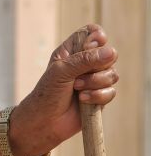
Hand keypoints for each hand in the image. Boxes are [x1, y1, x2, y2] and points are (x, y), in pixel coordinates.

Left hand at [11, 24, 118, 155]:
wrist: (43, 122)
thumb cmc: (46, 94)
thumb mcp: (61, 71)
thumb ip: (85, 59)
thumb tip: (112, 52)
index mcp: (71, 51)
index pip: (93, 33)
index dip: (97, 37)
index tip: (92, 46)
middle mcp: (84, 64)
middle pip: (108, 54)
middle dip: (96, 67)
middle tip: (76, 78)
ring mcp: (93, 80)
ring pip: (112, 74)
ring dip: (96, 83)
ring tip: (78, 90)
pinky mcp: (99, 97)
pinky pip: (111, 91)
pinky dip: (99, 96)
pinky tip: (83, 101)